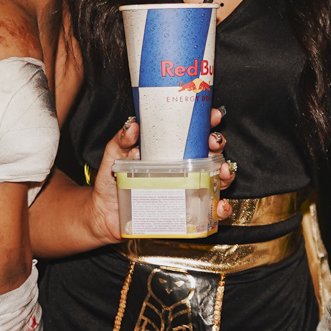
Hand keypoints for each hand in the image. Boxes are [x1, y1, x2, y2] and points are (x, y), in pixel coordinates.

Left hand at [84, 111, 236, 244]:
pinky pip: (210, 210)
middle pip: (211, 153)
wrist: (104, 214)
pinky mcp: (187, 211)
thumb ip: (122, 140)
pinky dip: (220, 208)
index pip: (193, 133)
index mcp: (169, 151)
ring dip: (226, 174)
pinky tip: (219, 204)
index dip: (207, 122)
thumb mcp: (114, 156)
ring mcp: (187, 190)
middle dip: (219, 145)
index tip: (212, 116)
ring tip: (224, 171)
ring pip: (217, 179)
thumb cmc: (111, 182)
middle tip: (215, 143)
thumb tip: (134, 126)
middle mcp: (183, 169)